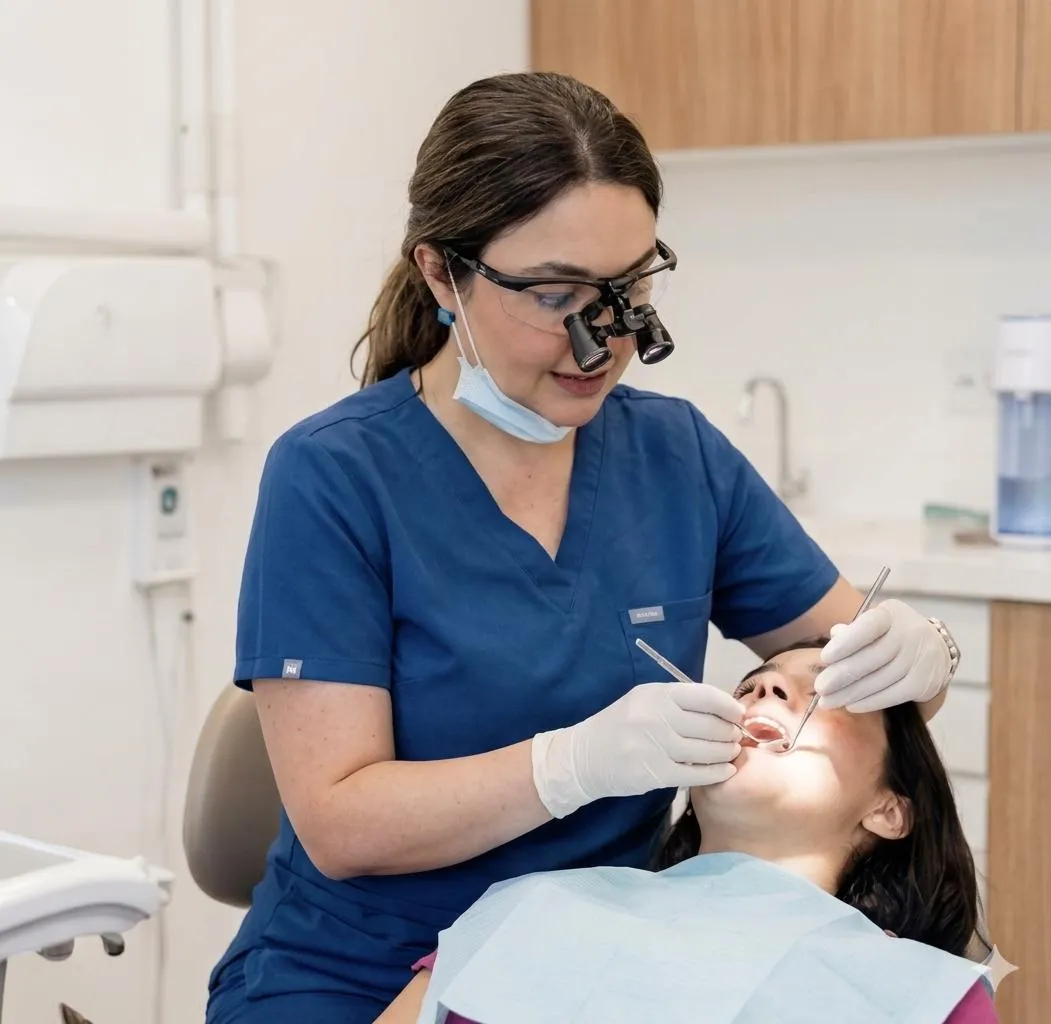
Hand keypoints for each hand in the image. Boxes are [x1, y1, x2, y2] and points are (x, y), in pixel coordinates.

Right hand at [531, 682, 744, 818]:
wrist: (584, 756)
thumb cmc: (619, 725)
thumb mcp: (643, 701)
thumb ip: (678, 703)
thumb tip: (722, 709)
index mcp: (656, 694)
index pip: (705, 696)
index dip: (729, 706)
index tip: (738, 714)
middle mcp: (657, 717)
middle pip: (711, 725)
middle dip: (730, 732)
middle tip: (736, 737)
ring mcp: (656, 746)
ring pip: (708, 750)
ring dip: (726, 752)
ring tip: (731, 752)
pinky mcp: (655, 773)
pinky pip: (697, 773)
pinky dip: (716, 772)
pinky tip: (724, 770)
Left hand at [814, 599, 950, 712]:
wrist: (934, 650)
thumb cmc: (890, 636)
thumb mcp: (872, 626)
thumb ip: (852, 631)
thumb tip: (834, 635)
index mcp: (892, 614)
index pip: (869, 626)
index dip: (847, 642)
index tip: (824, 657)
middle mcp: (910, 633)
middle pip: (873, 657)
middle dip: (842, 674)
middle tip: (820, 688)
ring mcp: (920, 659)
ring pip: (881, 679)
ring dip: (851, 693)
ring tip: (828, 701)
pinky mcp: (923, 683)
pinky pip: (893, 695)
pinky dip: (870, 702)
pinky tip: (851, 705)